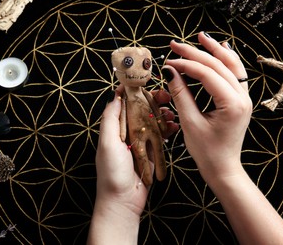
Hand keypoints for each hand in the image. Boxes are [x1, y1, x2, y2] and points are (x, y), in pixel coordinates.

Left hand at [87, 85, 177, 244]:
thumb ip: (110, 120)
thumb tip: (115, 96)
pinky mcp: (151, 152)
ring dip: (162, 114)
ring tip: (172, 111)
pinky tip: (175, 125)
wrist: (123, 202)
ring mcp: (140, 142)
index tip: (145, 80)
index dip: (133, 91)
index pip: (124, 104)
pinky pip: (161, 136)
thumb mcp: (107, 144)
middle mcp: (127, 133)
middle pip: (141, 110)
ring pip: (153, 121)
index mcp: (114, 129)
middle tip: (165, 95)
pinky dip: (168, 129)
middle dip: (153, 101)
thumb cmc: (112, 174)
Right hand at [164, 32, 252, 181]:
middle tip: (175, 44)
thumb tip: (170, 71)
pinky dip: (227, 60)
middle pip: (219, 66)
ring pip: (231, 65)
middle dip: (196, 53)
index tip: (168, 61)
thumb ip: (181, 95)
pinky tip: (221, 49)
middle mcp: (243, 97)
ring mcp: (244, 98)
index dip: (186, 65)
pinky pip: (236, 74)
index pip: (207, 74)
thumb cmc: (207, 152)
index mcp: (232, 104)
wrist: (223, 168)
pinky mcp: (240, 100)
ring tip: (201, 37)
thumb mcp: (190, 123)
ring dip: (215, 50)